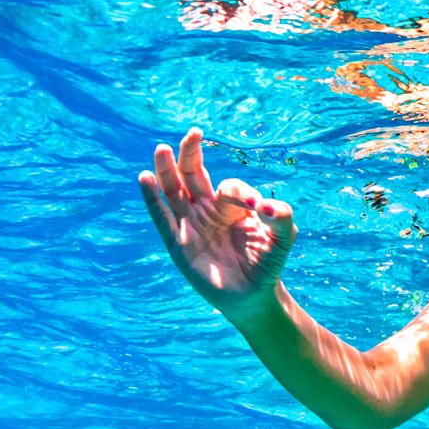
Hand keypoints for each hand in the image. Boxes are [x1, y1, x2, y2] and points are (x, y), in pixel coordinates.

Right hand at [139, 128, 295, 322]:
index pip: (229, 187)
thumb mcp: (283, 237)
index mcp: (231, 204)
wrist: (254, 295)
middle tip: (193, 133)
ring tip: (161, 149)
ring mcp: (190, 225)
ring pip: (174, 191)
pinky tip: (145, 178)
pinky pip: (162, 218)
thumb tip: (265, 205)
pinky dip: (152, 199)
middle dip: (191, 154)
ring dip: (166, 170)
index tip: (257, 209)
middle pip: (193, 174)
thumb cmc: (268, 262)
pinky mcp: (178, 244)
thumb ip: (281, 217)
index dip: (240, 193)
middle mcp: (207, 209)